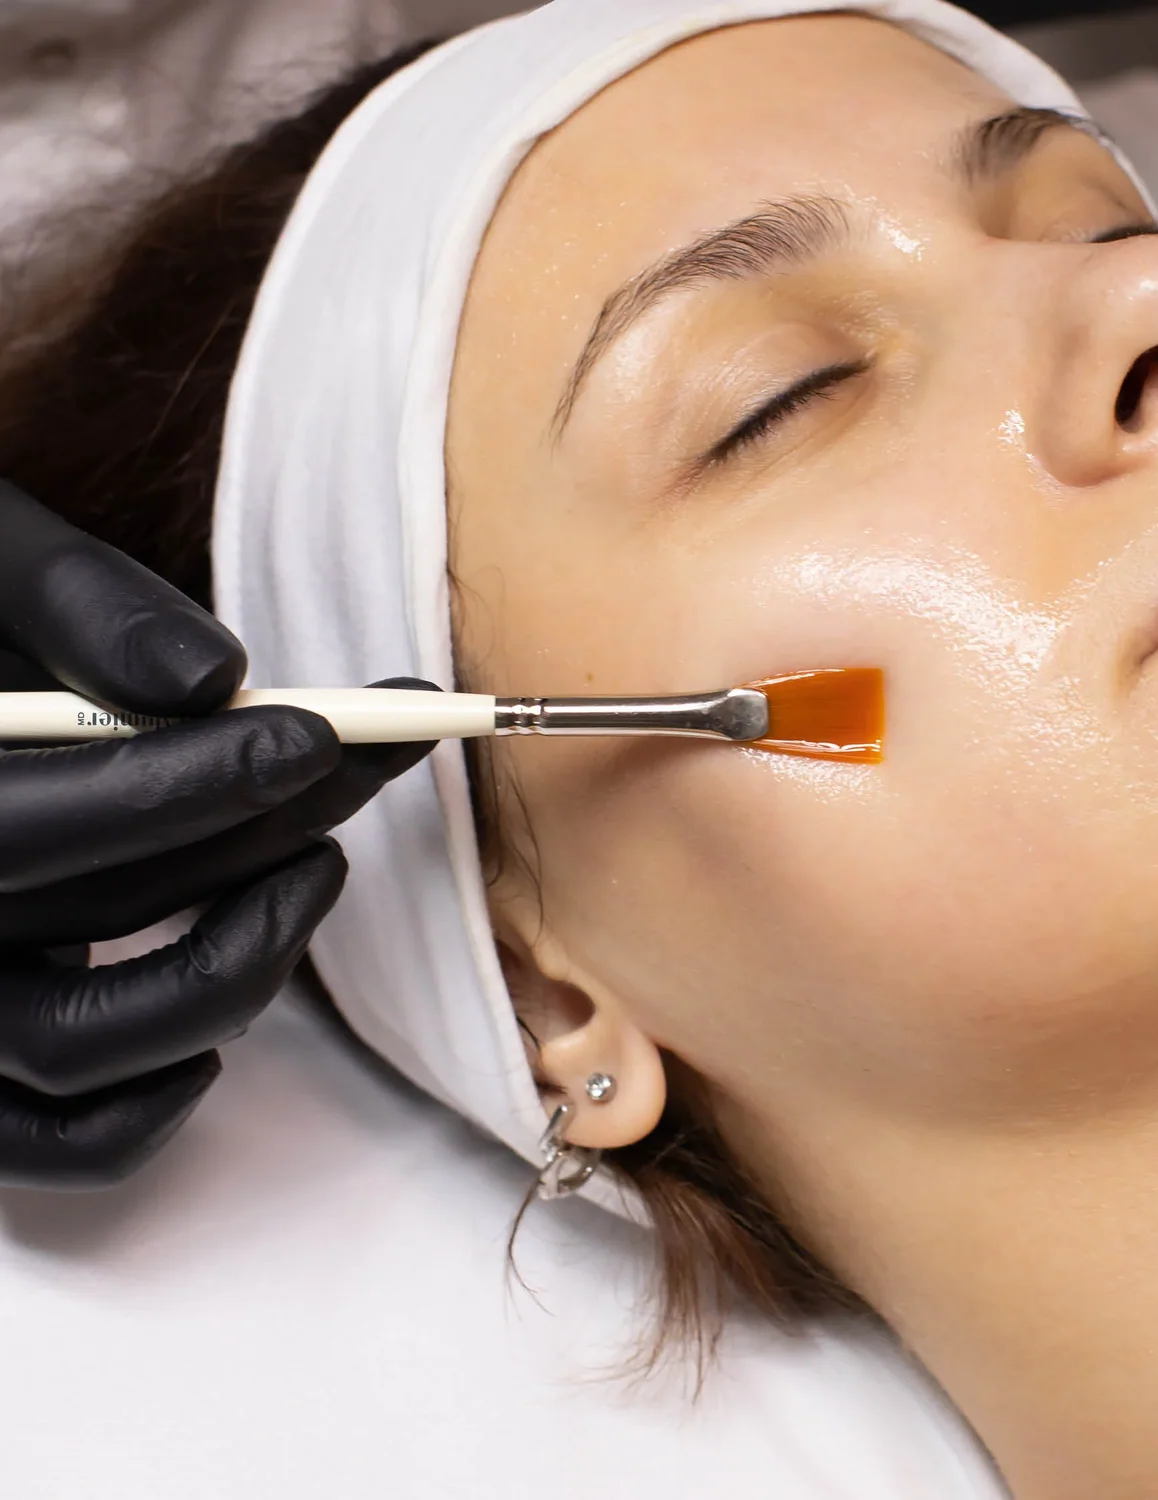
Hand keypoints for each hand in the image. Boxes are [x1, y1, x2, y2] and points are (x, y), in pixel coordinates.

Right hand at [0, 479, 436, 1188]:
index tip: (318, 733)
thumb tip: (213, 678)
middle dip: (258, 831)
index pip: (25, 825)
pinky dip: (152, 1108)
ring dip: (236, 963)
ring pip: (80, 1048)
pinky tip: (223, 1028)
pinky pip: (56, 1146)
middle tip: (367, 756)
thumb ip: (79, 605)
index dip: (185, 783)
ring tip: (322, 864)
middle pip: (88, 917)